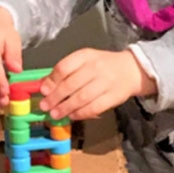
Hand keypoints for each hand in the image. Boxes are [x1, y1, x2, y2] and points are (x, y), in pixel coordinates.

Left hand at [38, 48, 156, 120]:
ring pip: (81, 97)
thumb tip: (45, 84)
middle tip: (45, 106)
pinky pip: (94, 107)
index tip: (43, 90)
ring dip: (65, 108)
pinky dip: (81, 113)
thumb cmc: (102, 65)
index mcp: (85, 56)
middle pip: (71, 84)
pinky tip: (72, 116)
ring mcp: (105, 83)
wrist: (131, 70)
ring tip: (55, 114)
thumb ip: (66, 71)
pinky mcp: (113, 97)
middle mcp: (95, 68)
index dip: (52, 80)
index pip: (64, 67)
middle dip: (55, 97)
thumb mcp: (84, 60)